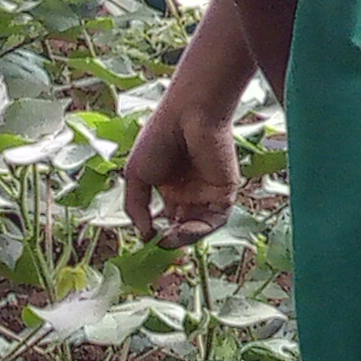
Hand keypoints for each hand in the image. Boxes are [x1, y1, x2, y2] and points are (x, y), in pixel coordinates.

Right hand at [123, 93, 241, 241]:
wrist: (187, 115)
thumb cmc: (159, 137)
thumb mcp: (135, 175)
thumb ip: (136, 207)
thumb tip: (143, 234)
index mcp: (170, 187)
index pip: (167, 219)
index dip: (157, 233)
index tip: (146, 240)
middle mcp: (190, 192)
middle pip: (183, 226)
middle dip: (171, 240)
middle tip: (158, 246)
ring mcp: (208, 192)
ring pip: (199, 226)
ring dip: (184, 239)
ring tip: (168, 240)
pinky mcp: (225, 191)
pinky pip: (216, 219)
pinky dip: (200, 230)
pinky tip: (181, 231)